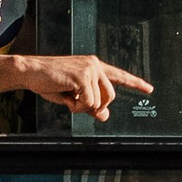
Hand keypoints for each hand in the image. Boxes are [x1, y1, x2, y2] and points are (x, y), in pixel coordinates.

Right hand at [17, 55, 153, 121]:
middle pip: (110, 97)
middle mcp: (95, 65)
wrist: (32, 72)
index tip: (149, 89)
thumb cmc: (50, 83)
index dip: (135, 83)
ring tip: (67, 97)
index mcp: (95, 67)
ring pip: (98, 102)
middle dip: (95, 107)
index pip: (119, 76)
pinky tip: (65, 95)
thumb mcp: (73, 97)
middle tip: (76, 105)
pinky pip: (89, 101)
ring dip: (82, 107)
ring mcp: (90, 69)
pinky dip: (76, 106)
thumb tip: (105, 116)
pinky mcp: (83, 75)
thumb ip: (91, 105)